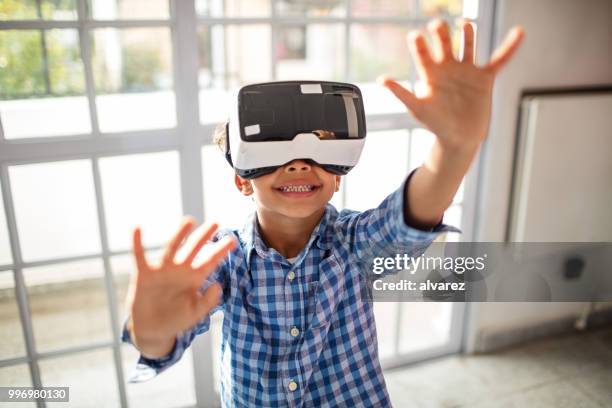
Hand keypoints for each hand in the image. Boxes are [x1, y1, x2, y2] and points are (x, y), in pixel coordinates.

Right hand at [126, 217, 235, 354]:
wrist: (153, 330)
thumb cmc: (176, 320)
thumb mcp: (195, 313)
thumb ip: (208, 301)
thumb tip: (218, 285)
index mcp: (194, 278)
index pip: (210, 261)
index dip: (221, 250)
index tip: (233, 240)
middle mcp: (180, 270)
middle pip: (194, 248)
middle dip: (204, 236)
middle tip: (216, 222)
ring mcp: (162, 270)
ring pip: (172, 248)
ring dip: (180, 234)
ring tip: (189, 221)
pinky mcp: (144, 274)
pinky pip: (140, 256)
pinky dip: (137, 243)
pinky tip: (137, 229)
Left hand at [379, 19, 523, 151]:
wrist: (459, 139)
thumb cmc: (435, 124)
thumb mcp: (417, 108)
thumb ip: (401, 93)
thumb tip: (382, 79)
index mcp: (430, 74)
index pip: (423, 54)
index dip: (419, 44)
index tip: (415, 36)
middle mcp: (448, 68)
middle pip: (444, 43)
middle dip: (441, 33)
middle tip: (436, 24)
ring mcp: (467, 71)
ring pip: (468, 46)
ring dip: (467, 34)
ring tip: (464, 24)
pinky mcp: (484, 78)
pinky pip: (499, 59)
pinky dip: (509, 47)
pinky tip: (519, 32)